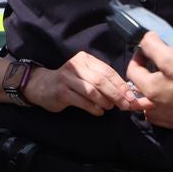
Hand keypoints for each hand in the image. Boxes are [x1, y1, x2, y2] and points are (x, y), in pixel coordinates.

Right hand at [23, 51, 147, 115]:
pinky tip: (99, 112)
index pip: (107, 71)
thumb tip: (125, 92)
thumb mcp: (84, 74)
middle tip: (125, 105)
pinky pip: (82, 101)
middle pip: (101, 81)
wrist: (41, 85)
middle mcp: (76, 66)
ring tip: (110, 107)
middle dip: (116, 94)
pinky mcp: (61, 92)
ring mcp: (67, 78)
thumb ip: (101, 79)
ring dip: (105, 101)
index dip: (121, 84)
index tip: (131, 96)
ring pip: (92, 91)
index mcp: (85, 59)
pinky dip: (93, 108)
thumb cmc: (69, 81)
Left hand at [126, 32, 172, 129]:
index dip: (138, 56)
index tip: (148, 48)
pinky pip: (164, 113)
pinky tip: (170, 97)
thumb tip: (145, 39)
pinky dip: (163, 105)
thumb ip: (152, 46)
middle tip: (156, 62)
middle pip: (140, 88)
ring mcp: (166, 116)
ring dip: (151, 92)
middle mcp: (153, 106)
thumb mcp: (170, 56)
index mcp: (148, 90)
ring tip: (161, 80)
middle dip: (144, 73)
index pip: (132, 70)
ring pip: (150, 103)